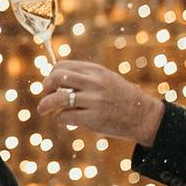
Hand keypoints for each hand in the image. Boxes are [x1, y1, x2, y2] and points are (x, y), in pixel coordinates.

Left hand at [38, 62, 165, 145]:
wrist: (143, 115)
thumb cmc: (120, 98)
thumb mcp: (105, 79)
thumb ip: (85, 77)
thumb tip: (56, 78)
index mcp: (95, 71)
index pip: (62, 66)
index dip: (51, 75)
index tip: (50, 84)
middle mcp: (94, 83)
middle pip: (57, 77)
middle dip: (45, 87)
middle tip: (45, 95)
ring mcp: (94, 100)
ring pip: (58, 98)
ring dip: (45, 104)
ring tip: (42, 110)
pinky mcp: (94, 118)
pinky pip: (65, 116)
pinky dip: (59, 118)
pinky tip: (63, 119)